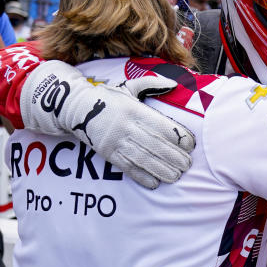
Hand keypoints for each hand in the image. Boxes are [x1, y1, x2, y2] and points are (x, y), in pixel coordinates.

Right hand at [20, 59, 195, 188]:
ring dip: (162, 169)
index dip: (178, 136)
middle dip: (174, 157)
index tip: (190, 144)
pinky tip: (154, 183)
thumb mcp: (129, 86)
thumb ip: (152, 83)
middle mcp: (126, 126)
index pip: (161, 125)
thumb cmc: (108, 97)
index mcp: (134, 109)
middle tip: (187, 164)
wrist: (76, 107)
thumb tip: (173, 83)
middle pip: (155, 144)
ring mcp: (116, 141)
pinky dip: (141, 176)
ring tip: (176, 176)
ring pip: (143, 158)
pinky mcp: (108, 153)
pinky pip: (127, 167)